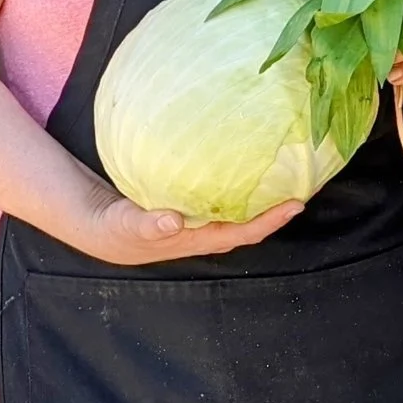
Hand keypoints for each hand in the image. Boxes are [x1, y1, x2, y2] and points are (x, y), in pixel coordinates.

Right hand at [70, 186, 305, 265]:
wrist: (98, 226)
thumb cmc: (114, 228)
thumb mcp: (125, 225)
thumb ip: (147, 225)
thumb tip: (171, 221)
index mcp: (197, 239)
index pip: (244, 232)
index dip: (271, 221)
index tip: (297, 203)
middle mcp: (206, 233)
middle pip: (251, 222)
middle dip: (277, 208)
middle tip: (305, 183)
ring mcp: (200, 221)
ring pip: (240, 210)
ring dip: (262, 197)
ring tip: (285, 172)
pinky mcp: (191, 207)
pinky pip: (223, 197)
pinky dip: (239, 184)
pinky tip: (247, 162)